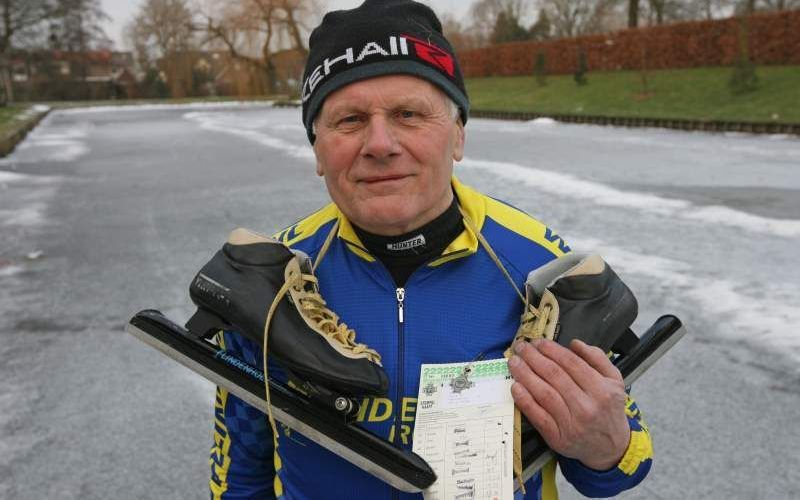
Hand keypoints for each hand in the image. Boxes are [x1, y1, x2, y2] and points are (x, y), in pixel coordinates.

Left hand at [508, 338, 629, 470]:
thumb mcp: (614, 381)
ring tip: (514, 362)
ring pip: (544, 393)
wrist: (611, 447)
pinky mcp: (558, 437)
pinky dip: (525, 400)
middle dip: (534, 358)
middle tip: (521, 347)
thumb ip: (597, 358)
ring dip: (525, 375)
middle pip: (554, 375)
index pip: (571, 363)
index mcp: (602, 389)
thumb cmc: (608, 409)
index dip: (551, 350)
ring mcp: (571, 424)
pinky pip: (538, 416)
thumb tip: (574, 344)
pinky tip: (515, 387)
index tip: (538, 342)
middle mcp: (587, 406)